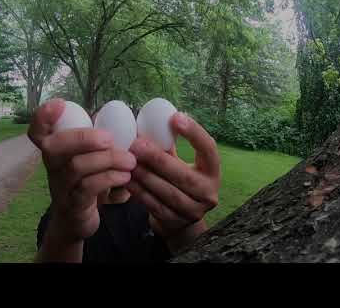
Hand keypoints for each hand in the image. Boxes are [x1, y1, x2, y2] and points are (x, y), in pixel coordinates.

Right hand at [28, 99, 136, 260]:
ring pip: (76, 167)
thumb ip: (96, 142)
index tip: (60, 104)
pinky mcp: (73, 205)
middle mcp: (52, 167)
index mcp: (54, 151)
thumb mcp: (86, 160)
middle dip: (83, 137)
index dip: (43, 117)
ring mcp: (60, 187)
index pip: (37, 132)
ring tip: (129, 160)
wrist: (76, 221)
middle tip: (109, 138)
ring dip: (107, 159)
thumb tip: (124, 120)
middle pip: (54, 146)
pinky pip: (88, 188)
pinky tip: (125, 176)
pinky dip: (110, 178)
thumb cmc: (86, 182)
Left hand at [126, 112, 219, 253]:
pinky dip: (140, 192)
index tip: (174, 117)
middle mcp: (208, 192)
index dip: (194, 133)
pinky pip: (156, 205)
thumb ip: (167, 146)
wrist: (179, 219)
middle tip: (136, 144)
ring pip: (169, 192)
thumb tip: (146, 121)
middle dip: (158, 159)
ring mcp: (193, 210)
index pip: (209, 149)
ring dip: (146, 176)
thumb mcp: (179, 162)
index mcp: (212, 171)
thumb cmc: (177, 179)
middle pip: (185, 175)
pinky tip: (127, 180)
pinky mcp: (176, 222)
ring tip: (128, 162)